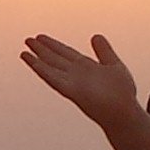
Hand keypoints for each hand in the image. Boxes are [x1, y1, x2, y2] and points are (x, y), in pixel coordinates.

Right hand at [21, 33, 139, 131]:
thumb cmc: (122, 94)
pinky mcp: (71, 90)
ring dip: (38, 58)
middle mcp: (76, 74)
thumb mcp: (114, 65)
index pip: (66, 53)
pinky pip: (52, 77)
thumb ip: (104, 51)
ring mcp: (72, 82)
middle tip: (28, 40)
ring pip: (51, 66)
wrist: (124, 113)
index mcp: (86, 67)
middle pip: (55, 58)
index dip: (53, 45)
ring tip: (25, 49)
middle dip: (42, 49)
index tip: (41, 38)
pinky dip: (40, 68)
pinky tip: (31, 60)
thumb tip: (95, 36)